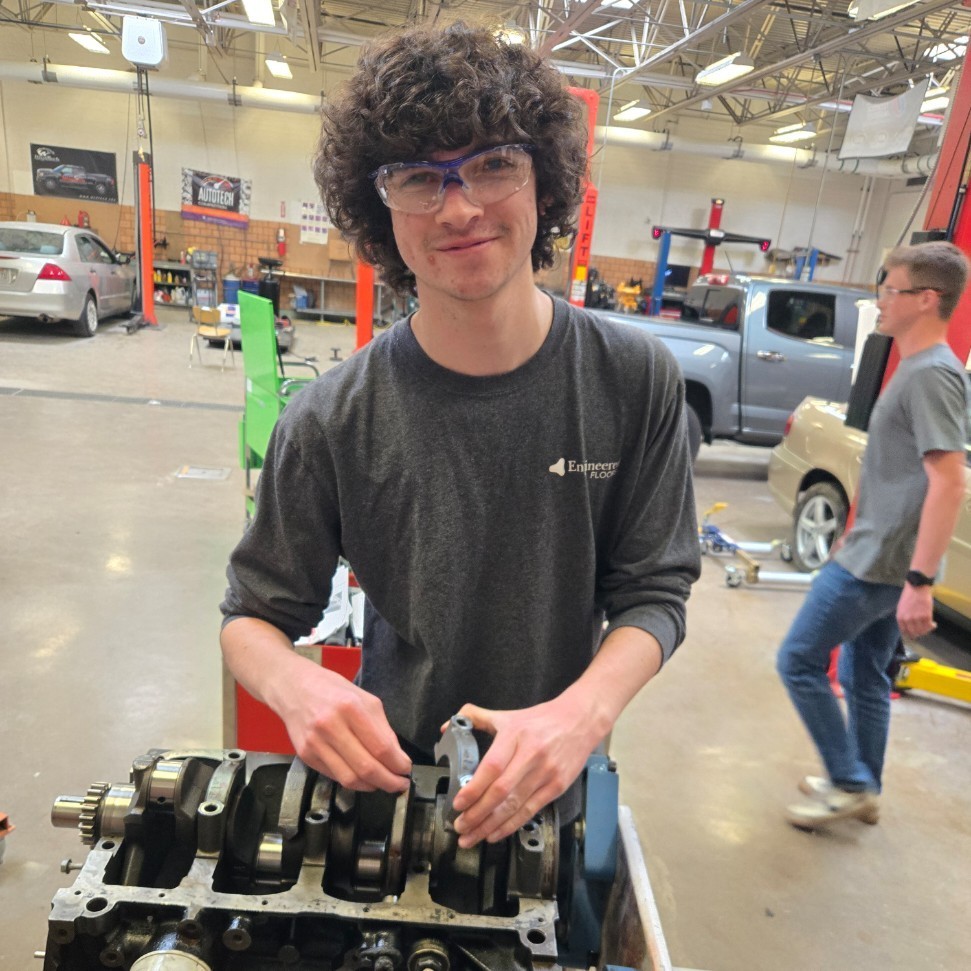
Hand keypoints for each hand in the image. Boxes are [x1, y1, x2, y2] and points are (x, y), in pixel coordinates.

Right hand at [278, 660, 411, 792]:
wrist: (294, 687)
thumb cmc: (333, 690)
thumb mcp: (365, 699)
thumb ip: (382, 728)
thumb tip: (397, 756)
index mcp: (350, 708)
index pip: (380, 747)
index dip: (398, 763)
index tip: (406, 769)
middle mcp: (330, 726)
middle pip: (366, 767)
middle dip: (389, 781)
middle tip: (400, 783)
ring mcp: (315, 743)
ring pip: (349, 779)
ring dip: (371, 786)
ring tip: (383, 784)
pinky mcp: (306, 755)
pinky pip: (334, 776)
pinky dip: (353, 781)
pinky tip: (363, 777)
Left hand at [444, 697, 603, 848]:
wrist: (580, 720)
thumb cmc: (541, 719)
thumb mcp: (507, 715)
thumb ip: (476, 717)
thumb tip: (447, 726)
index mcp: (514, 734)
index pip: (491, 766)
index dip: (474, 789)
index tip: (458, 803)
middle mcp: (530, 755)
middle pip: (501, 791)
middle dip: (477, 814)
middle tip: (460, 826)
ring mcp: (545, 773)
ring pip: (514, 805)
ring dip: (490, 825)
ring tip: (472, 837)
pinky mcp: (556, 786)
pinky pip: (530, 811)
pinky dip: (511, 825)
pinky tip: (495, 833)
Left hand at [897, 583, 935, 639]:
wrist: (917, 587)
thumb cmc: (909, 596)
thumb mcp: (901, 607)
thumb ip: (904, 617)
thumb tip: (908, 626)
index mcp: (900, 617)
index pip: (904, 631)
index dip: (910, 634)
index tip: (914, 634)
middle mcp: (907, 619)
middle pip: (914, 633)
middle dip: (919, 633)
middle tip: (923, 631)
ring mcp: (917, 618)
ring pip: (922, 631)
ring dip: (927, 630)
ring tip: (929, 627)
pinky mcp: (926, 616)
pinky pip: (929, 626)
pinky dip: (932, 626)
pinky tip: (933, 624)